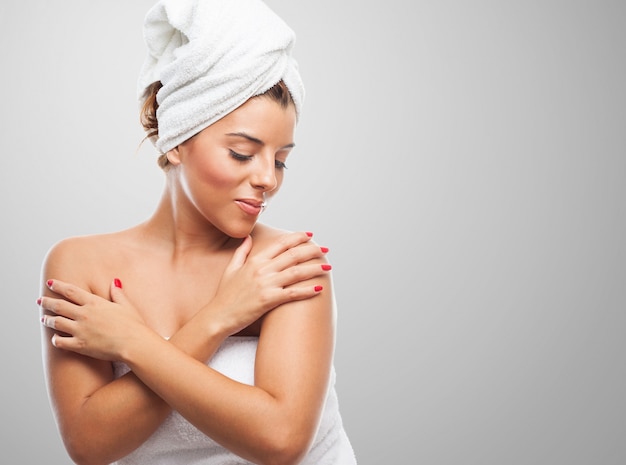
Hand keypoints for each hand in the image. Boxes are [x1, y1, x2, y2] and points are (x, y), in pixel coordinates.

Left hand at [39, 279, 149, 360]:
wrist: (134, 343)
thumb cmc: (134, 325)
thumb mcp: (126, 305)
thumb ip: (117, 293)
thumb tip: (115, 281)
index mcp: (95, 303)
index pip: (71, 291)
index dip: (59, 286)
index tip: (50, 283)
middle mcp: (84, 314)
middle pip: (59, 306)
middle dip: (47, 302)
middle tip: (40, 300)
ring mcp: (80, 330)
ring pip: (56, 322)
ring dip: (47, 320)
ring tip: (43, 319)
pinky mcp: (80, 345)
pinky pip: (60, 342)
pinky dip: (55, 339)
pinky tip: (54, 338)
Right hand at [207, 231, 330, 335]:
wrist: (218, 316)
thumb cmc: (224, 295)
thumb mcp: (231, 269)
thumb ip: (241, 251)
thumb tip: (247, 237)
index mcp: (255, 260)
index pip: (281, 244)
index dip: (297, 238)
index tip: (310, 235)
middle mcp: (262, 270)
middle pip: (293, 255)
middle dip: (311, 251)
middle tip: (325, 249)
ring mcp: (265, 284)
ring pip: (296, 272)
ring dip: (314, 269)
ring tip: (328, 267)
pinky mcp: (268, 300)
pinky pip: (292, 293)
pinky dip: (307, 290)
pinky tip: (319, 289)